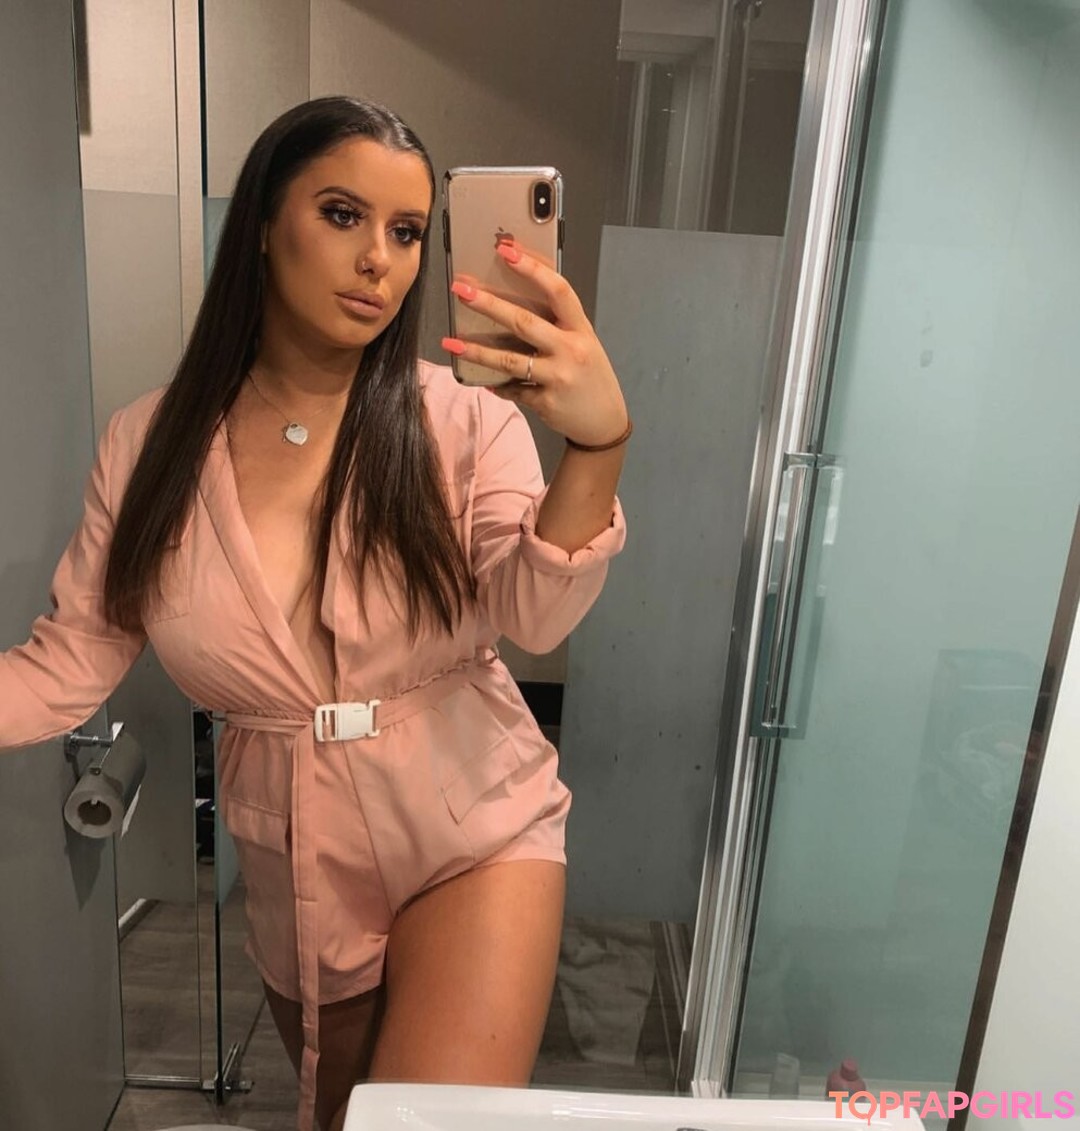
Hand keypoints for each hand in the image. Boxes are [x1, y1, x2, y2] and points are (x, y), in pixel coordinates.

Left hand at [441, 242, 628, 447]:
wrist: (605, 421)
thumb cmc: (590, 376)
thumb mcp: (583, 343)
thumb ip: (557, 325)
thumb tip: (514, 304)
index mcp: (580, 329)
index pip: (558, 290)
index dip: (532, 269)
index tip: (506, 251)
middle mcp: (570, 350)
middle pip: (524, 322)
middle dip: (489, 305)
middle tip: (460, 290)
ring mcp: (558, 377)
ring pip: (509, 361)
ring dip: (477, 352)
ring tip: (451, 342)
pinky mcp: (545, 402)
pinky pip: (512, 390)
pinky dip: (496, 385)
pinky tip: (482, 379)